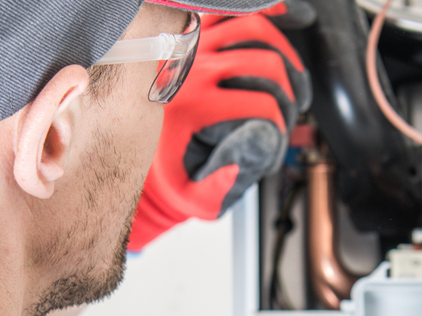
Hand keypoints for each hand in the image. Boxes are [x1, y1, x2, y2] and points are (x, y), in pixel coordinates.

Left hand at [128, 10, 310, 251]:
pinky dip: (261, 12)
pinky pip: (232, 11)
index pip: (260, 103)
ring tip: (291, 77)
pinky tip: (279, 20)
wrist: (130, 138)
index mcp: (193, 105)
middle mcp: (193, 69)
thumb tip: (241, 167)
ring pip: (254, 29)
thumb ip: (215, 190)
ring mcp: (194, 45)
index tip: (279, 133)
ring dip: (283, 52)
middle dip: (288, 88)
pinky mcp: (194, 32)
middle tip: (291, 108)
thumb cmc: (165, 164)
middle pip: (264, 62)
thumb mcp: (187, 191)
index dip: (281, 121)